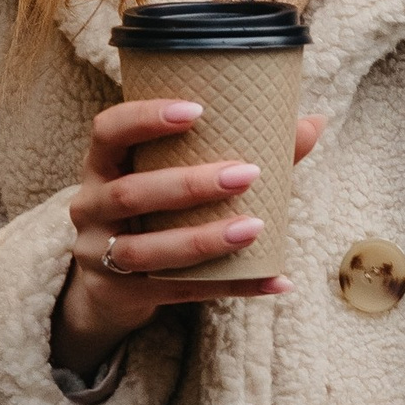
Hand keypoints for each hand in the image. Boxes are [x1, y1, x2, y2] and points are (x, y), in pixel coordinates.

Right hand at [53, 96, 325, 379]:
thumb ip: (238, 150)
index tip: (197, 110)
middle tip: (247, 174)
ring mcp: (99, 255)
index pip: (108, 130)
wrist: (111, 285)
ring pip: (147, 251)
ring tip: (255, 228)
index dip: (145, 118)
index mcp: (102, 165)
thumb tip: (314, 121)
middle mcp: (90, 206)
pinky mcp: (122, 294)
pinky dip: (233, 287)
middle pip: (131, 193)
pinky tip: (275, 278)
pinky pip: (180, 292)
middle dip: (189, 185)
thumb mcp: (176, 176)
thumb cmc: (156, 211)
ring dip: (203, 240)